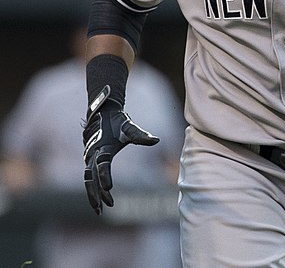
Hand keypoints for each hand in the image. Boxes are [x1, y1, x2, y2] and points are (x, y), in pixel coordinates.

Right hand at [83, 85, 158, 214]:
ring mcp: (89, 158)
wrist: (102, 114)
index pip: (102, 164)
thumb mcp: (129, 128)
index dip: (104, 175)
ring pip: (88, 180)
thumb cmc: (118, 122)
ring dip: (92, 195)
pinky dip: (92, 189)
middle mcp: (93, 154)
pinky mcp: (89, 161)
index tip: (109, 188)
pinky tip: (99, 201)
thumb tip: (156, 140)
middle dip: (96, 193)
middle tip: (103, 207)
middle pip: (91, 177)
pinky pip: (88, 178)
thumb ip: (141, 136)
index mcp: (102, 147)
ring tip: (99, 210)